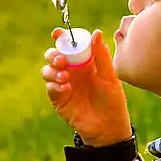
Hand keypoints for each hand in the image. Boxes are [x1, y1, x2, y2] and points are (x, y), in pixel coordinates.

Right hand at [41, 28, 131, 146]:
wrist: (108, 128)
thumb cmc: (113, 101)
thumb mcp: (110, 76)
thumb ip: (101, 55)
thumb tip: (95, 32)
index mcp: (85, 62)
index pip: (70, 45)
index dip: (62, 37)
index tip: (57, 33)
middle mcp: (72, 71)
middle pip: (54, 55)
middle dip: (53, 54)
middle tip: (61, 60)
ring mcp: (64, 84)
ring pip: (48, 70)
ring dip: (52, 70)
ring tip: (65, 77)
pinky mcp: (59, 99)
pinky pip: (50, 87)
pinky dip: (54, 85)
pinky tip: (66, 88)